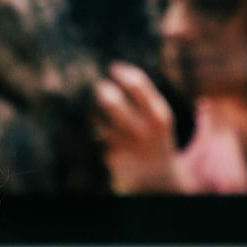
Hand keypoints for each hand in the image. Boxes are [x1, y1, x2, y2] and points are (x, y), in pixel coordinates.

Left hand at [94, 63, 189, 192]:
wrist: (158, 179)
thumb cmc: (155, 138)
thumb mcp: (159, 116)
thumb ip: (144, 95)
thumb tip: (116, 67)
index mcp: (158, 116)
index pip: (137, 85)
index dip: (120, 72)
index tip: (112, 67)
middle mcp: (143, 132)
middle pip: (112, 102)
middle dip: (100, 90)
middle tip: (96, 86)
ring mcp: (125, 146)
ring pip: (98, 119)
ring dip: (90, 109)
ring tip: (88, 103)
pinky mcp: (110, 158)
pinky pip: (94, 136)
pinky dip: (88, 126)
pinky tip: (87, 123)